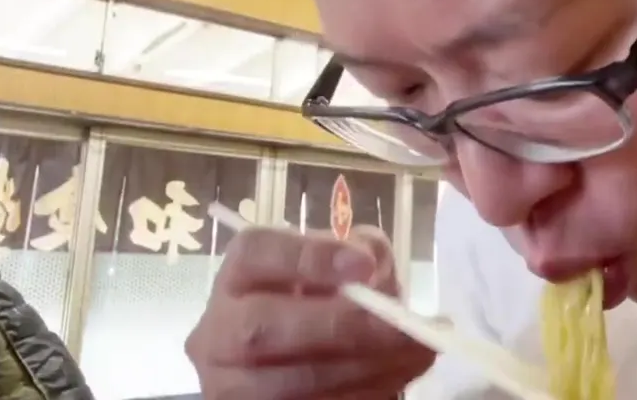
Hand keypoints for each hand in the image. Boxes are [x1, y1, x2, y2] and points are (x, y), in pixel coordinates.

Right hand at [187, 225, 433, 399]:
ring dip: (363, 369)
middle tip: (401, 325)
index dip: (308, 257)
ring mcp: (229, 383)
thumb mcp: (342, 262)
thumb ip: (362, 252)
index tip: (363, 265)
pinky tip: (395, 379)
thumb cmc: (323, 297)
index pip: (255, 253)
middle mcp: (220, 328)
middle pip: (264, 328)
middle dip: (342, 327)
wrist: (297, 356)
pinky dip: (361, 394)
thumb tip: (375, 270)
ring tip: (416, 353)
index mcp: (240, 274)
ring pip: (289, 382)